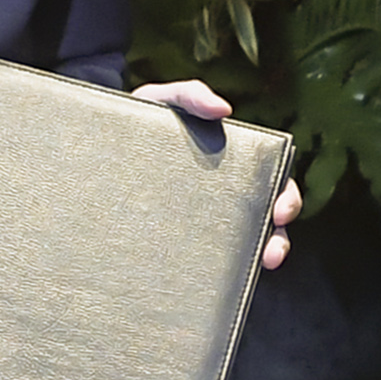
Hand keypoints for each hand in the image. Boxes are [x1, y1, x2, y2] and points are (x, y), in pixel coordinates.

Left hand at [132, 79, 299, 267]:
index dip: (285, 199)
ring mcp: (201, 221)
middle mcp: (223, 196)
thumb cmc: (140, 119)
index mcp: (231, 164)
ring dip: (255, 261)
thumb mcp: (164, 100)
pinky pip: (201, 263)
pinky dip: (213, 275)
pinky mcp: (175, 241)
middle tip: (273, 253)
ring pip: (240, 248)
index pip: (271, 183)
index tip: (281, 212)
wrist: (95, 146)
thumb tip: (224, 109)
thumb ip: (190, 95)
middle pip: (265, 221)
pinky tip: (209, 284)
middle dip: (278, 239)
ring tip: (256, 270)